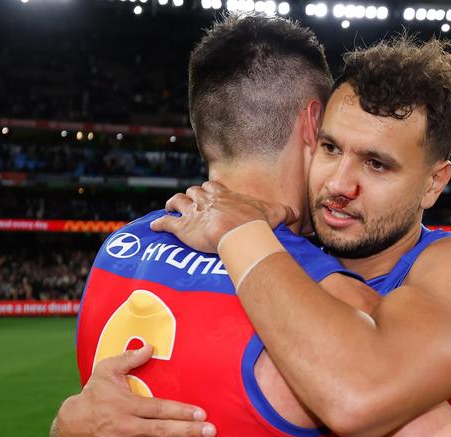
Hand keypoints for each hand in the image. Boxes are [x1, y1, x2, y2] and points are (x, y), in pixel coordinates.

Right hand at [55, 345, 215, 436]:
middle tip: (210, 431)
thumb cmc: (93, 394)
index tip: (201, 413)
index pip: (159, 409)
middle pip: (162, 431)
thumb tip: (149, 346)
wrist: (70, 427)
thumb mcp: (106, 370)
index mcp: (127, 405)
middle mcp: (128, 428)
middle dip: (188, 432)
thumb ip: (128, 358)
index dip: (180, 411)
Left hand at [150, 181, 298, 252]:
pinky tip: (154, 227)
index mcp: (224, 195)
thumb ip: (285, 212)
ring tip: (169, 207)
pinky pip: (167, 223)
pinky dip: (159, 224)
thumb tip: (296, 214)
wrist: (239, 234)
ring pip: (177, 201)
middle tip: (189, 202)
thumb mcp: (275, 213)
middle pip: (193, 191)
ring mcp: (194, 212)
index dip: (208, 190)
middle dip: (190, 196)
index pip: (212, 187)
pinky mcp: (183, 228)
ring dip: (172, 204)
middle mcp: (206, 200)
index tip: (207, 193)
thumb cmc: (256, 224)